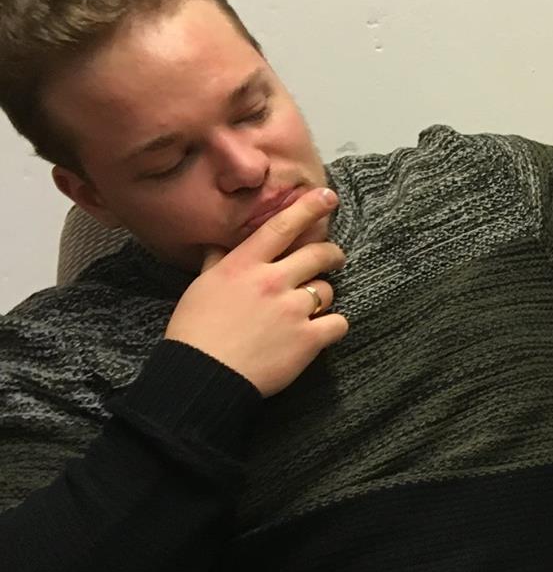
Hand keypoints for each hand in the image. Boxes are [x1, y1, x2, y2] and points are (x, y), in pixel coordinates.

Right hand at [163, 189, 347, 396]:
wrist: (203, 374)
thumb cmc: (195, 330)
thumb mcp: (201, 287)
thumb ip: (217, 262)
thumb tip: (220, 245)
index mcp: (243, 265)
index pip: (281, 227)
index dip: (308, 208)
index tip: (328, 197)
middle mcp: (272, 281)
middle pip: (317, 254)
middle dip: (331, 254)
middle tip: (332, 258)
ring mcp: (292, 309)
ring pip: (327, 290)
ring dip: (322, 296)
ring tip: (307, 308)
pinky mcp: (308, 339)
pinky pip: (338, 322)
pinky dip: (333, 326)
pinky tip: (321, 331)